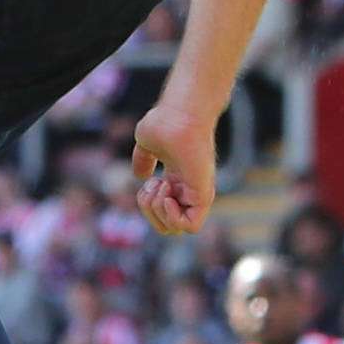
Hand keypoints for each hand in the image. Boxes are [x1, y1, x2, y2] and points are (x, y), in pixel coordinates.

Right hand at [131, 103, 216, 235]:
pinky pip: (190, 226)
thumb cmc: (165, 122)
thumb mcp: (147, 144)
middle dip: (149, 212)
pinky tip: (167, 196)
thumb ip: (144, 160)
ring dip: (157, 212)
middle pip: (165, 226)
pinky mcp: (203, 194)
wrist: (179, 114)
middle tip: (153, 185)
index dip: (148, 205)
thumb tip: (141, 176)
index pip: (162, 213)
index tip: (148, 182)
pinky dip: (173, 218)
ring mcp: (196, 194)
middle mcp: (187, 191)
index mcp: (176, 181)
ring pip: (174, 229)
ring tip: (160, 186)